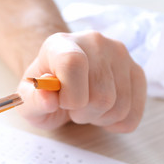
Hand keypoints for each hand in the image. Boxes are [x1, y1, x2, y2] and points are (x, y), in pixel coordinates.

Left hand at [17, 32, 146, 131]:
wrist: (63, 82)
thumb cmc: (45, 91)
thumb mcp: (28, 100)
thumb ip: (33, 100)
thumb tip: (48, 97)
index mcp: (60, 44)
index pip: (73, 63)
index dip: (70, 95)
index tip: (62, 103)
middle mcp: (94, 42)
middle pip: (101, 95)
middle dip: (83, 114)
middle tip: (71, 107)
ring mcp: (120, 54)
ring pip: (120, 106)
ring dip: (99, 118)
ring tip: (86, 106)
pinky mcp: (136, 70)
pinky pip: (134, 112)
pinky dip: (117, 122)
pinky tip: (103, 112)